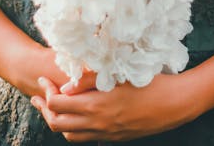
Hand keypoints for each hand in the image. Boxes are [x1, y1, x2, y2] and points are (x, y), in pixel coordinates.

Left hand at [31, 72, 192, 141]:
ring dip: (58, 122)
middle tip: (39, 96)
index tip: (44, 80)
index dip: (46, 92)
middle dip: (44, 110)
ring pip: (70, 136)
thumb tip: (65, 86)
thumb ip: (88, 79)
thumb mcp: (117, 74)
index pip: (58, 104)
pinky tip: (77, 116)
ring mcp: (106, 134)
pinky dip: (75, 129)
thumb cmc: (148, 83)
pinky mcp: (114, 138)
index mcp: (96, 106)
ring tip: (53, 107)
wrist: (174, 105)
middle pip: (58, 124)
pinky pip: (86, 139)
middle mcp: (97, 124)